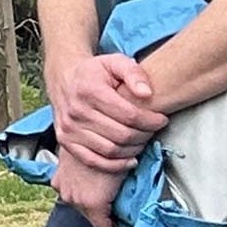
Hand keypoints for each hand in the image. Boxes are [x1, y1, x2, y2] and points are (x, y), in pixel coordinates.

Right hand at [49, 46, 166, 169]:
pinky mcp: (65, 141)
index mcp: (89, 90)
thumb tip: (147, 94)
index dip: (150, 121)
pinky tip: (130, 159)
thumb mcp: (115, 61)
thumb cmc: (95, 72)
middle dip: (145, 135)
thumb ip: (134, 73)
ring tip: (142, 140)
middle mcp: (76, 111)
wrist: (64, 78)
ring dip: (133, 150)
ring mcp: (69, 129)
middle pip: (121, 135)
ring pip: (110, 150)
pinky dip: (115, 165)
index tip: (161, 119)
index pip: (128, 115)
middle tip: (153, 130)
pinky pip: (94, 161)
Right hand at [52, 151, 131, 226]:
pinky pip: (69, 191)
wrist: (87, 128)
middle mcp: (73, 200)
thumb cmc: (113, 149)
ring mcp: (63, 189)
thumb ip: (130, 195)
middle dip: (105, 217)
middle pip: (91, 218)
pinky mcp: (57, 179)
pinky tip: (89, 183)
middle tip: (118, 210)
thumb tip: (137, 204)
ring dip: (91, 203)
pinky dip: (79, 191)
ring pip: (79, 205)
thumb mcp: (126, 174)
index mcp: (92, 203)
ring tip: (104, 194)